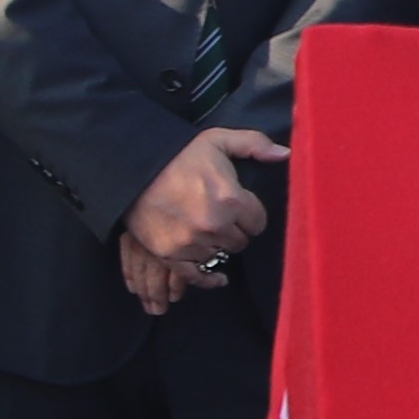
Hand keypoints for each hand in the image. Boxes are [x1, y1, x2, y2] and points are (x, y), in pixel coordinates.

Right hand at [121, 129, 280, 313]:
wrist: (133, 170)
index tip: (241, 209)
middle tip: (222, 219)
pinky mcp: (170, 255)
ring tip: (209, 233)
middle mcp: (215, 225)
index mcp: (231, 199)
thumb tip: (285, 153)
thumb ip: (255, 144)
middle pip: (240, 241)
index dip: (250, 215)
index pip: (258, 222)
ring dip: (217, 247)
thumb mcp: (218, 140)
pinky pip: (196, 276)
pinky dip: (207, 278)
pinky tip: (218, 277)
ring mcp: (192, 242)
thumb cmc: (179, 155)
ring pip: (220, 256)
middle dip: (235, 231)